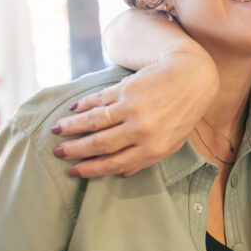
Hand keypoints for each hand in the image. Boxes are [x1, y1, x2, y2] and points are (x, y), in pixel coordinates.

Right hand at [50, 57, 217, 177]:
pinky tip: (74, 109)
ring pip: (93, 121)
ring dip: (71, 126)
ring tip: (56, 130)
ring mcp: (132, 109)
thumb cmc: (183, 114)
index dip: (90, 169)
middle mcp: (141, 130)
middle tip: (58, 152)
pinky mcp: (127, 89)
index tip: (73, 171)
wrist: (193, 77)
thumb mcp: (172, 143)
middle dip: (75, 150)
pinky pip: (99, 100)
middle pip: (99, 144)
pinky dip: (84, 105)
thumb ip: (146, 159)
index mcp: (153, 148)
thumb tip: (120, 174)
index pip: (113, 163)